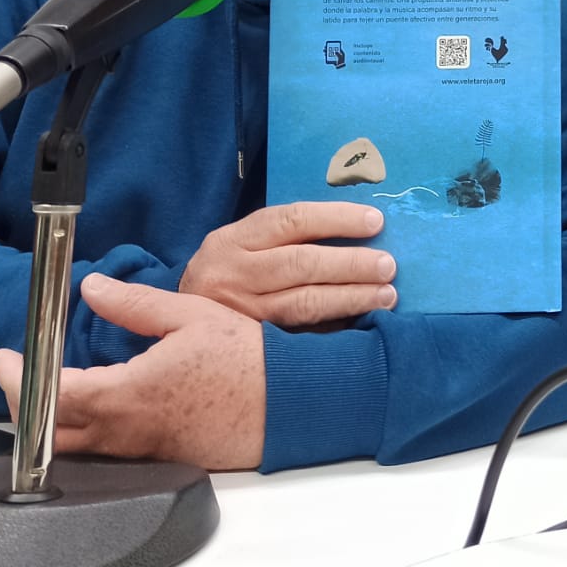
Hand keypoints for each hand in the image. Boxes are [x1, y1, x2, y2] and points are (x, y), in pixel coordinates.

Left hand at [0, 273, 265, 470]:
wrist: (289, 403)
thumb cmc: (247, 360)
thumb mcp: (190, 316)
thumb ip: (135, 305)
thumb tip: (93, 288)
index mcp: (129, 393)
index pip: (49, 395)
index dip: (17, 378)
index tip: (4, 358)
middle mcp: (127, 431)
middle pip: (49, 434)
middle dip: (20, 406)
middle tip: (16, 377)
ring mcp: (142, 451)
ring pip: (75, 449)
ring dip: (49, 423)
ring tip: (45, 392)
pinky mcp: (160, 459)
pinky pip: (106, 454)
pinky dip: (82, 434)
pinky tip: (90, 410)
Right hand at [179, 201, 395, 327]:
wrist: (177, 328)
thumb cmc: (227, 279)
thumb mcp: (241, 248)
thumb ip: (284, 239)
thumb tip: (356, 229)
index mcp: (232, 240)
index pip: (291, 220)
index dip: (337, 219)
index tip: (376, 221)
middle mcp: (232, 274)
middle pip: (301, 264)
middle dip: (351, 264)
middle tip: (389, 265)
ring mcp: (240, 314)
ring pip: (303, 304)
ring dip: (351, 298)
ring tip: (387, 295)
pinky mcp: (250, 346)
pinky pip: (300, 335)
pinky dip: (334, 328)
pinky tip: (362, 324)